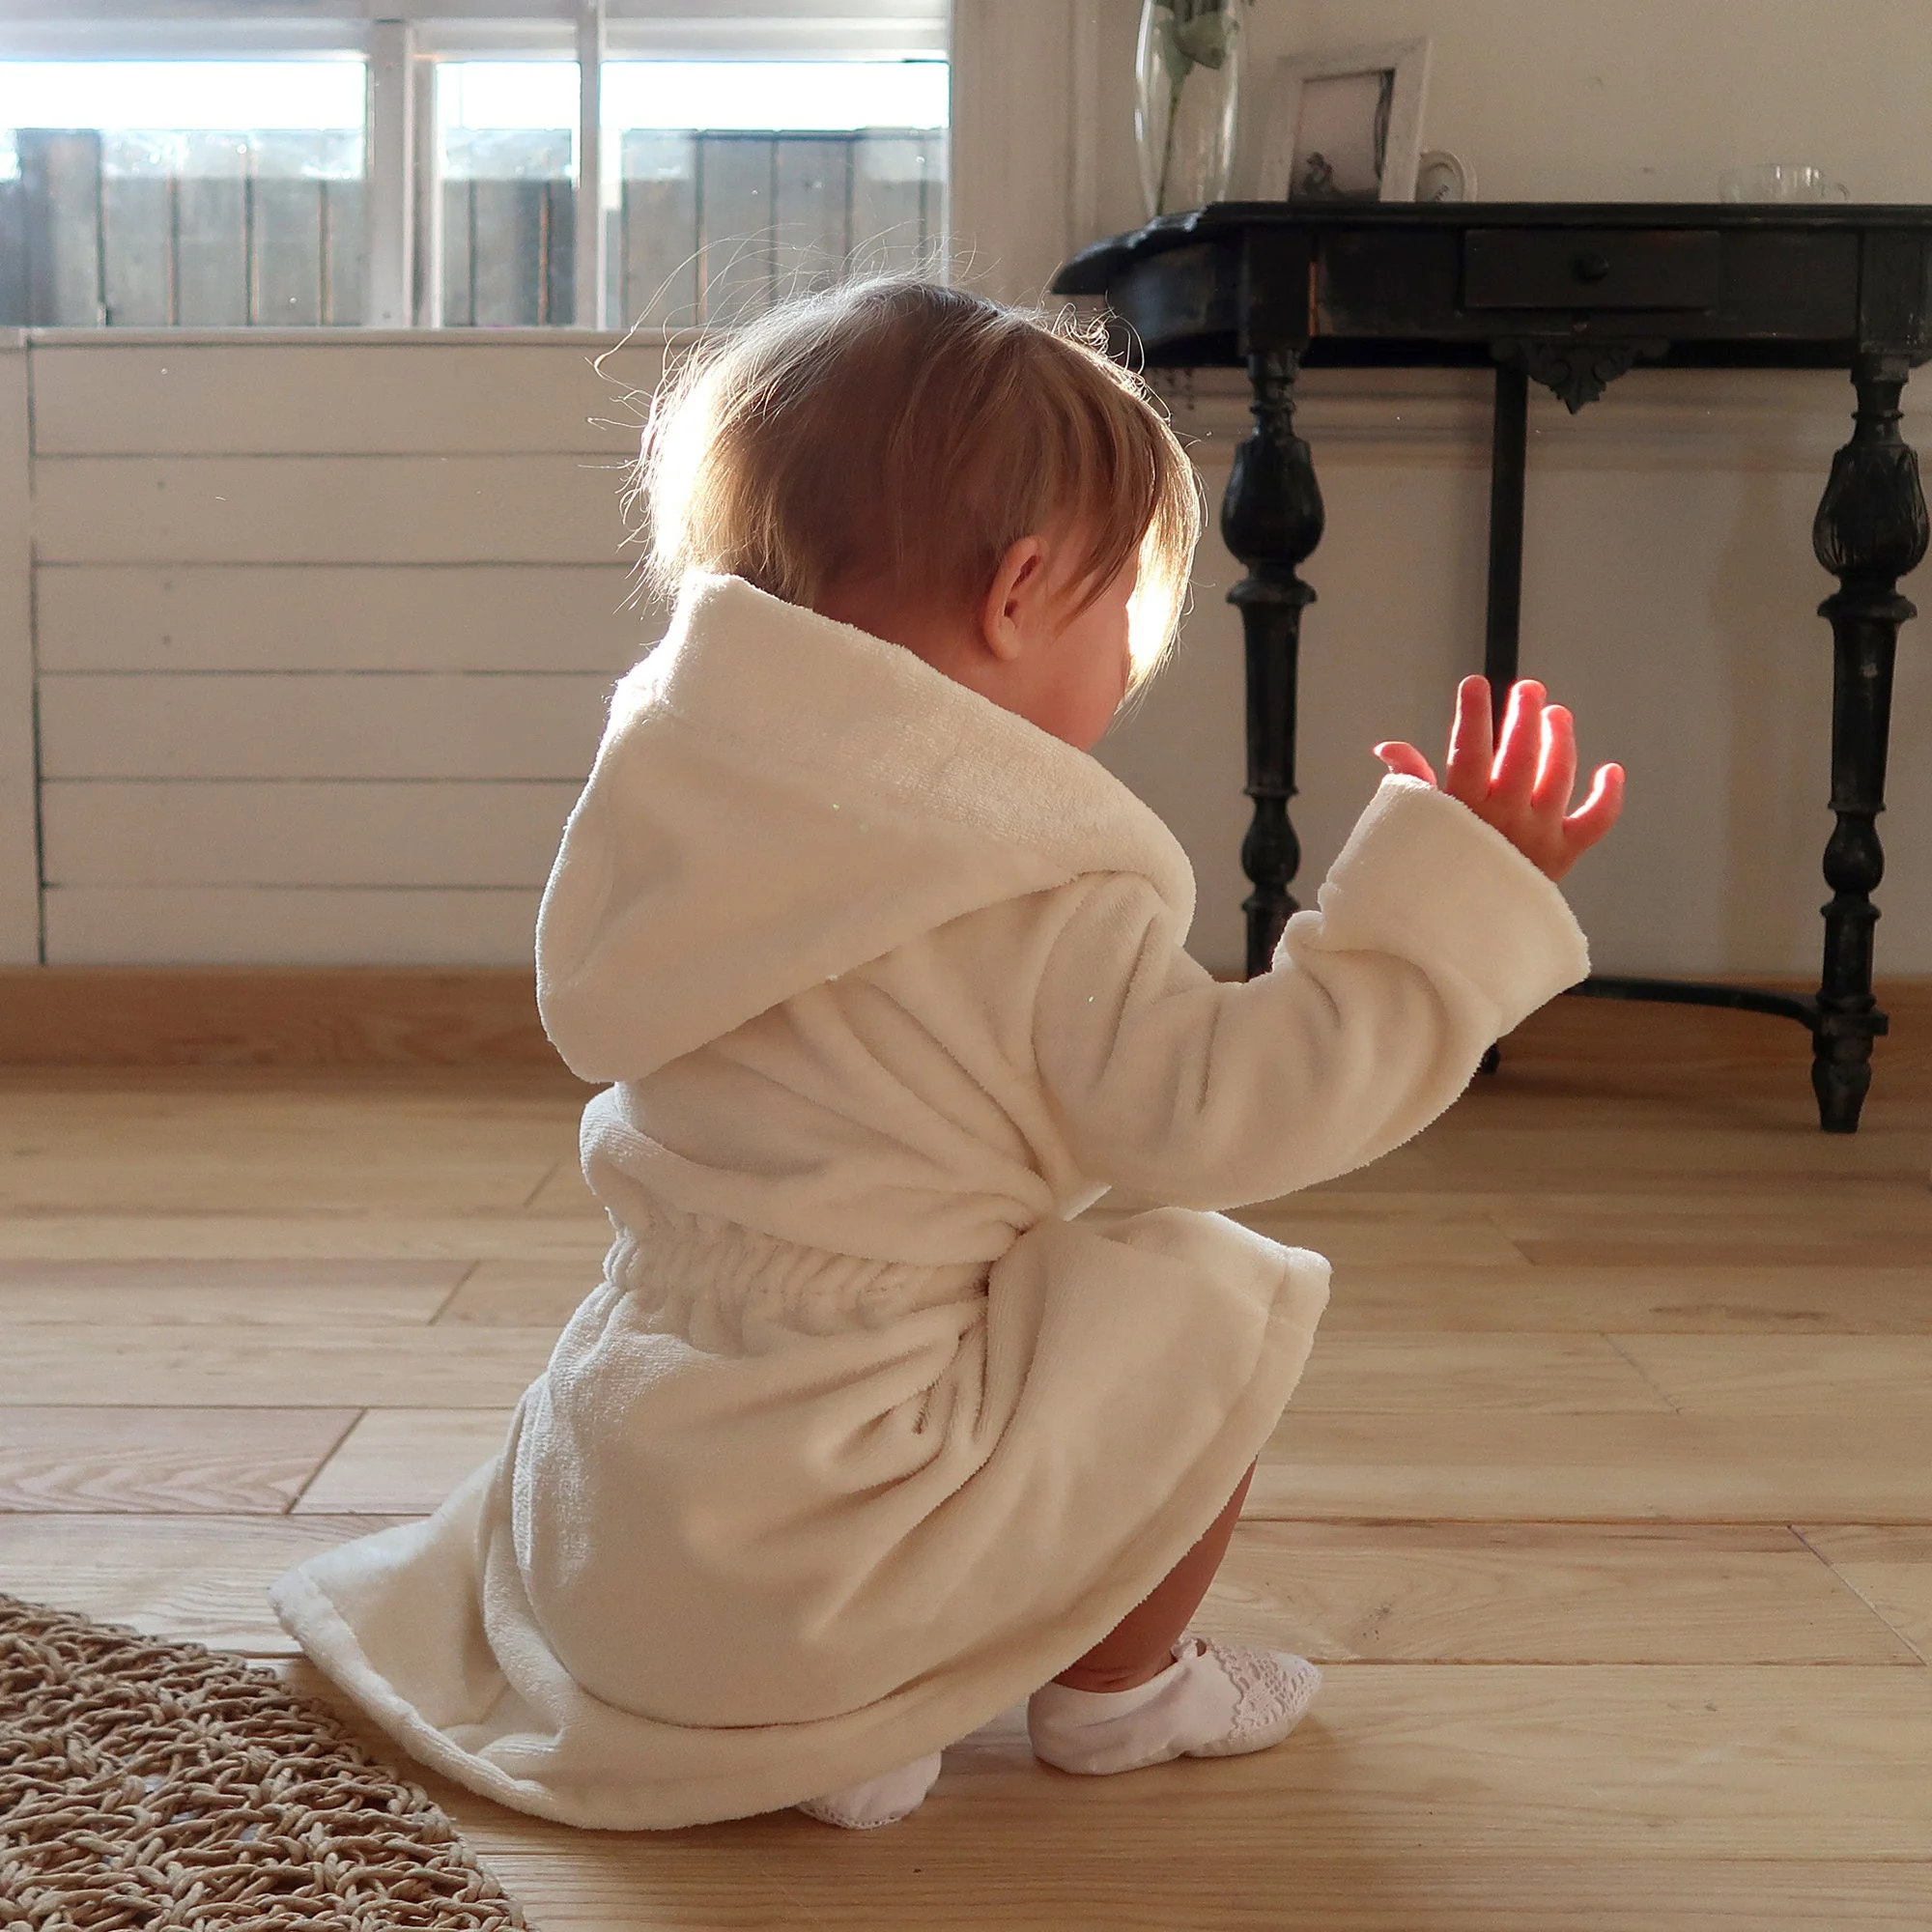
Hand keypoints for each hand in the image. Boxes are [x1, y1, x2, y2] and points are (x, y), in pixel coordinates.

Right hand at [1373, 676, 1623, 882]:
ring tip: (1557, 714)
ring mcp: (1539, 835)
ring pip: (1558, 774)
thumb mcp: (1412, 831)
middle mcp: (1506, 818)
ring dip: (1560, 739)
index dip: (1474, 713)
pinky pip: (1595, 821)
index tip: (1475, 685)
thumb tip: (1388, 748)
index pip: (1470, 748)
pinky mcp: (1563, 855)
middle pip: (1520, 753)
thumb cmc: (1428, 880)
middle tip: (1528, 689)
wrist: (1458, 940)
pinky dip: (1607, 796)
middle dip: (1523, 714)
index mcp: (1464, 810)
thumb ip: (1410, 783)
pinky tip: (1610, 770)